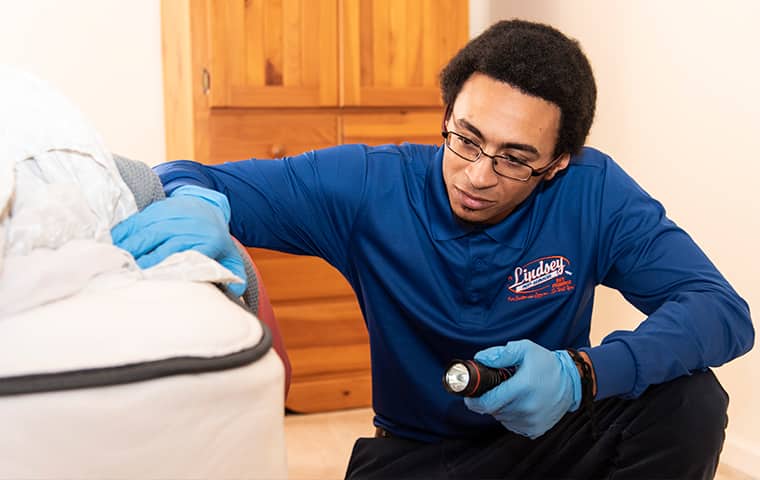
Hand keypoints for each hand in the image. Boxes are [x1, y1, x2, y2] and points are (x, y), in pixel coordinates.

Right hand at [111, 185, 245, 296]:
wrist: (209, 206)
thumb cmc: (214, 240)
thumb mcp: (229, 258)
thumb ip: (233, 276)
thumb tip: (233, 293)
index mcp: (209, 240)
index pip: (188, 255)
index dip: (170, 268)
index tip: (155, 281)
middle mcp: (190, 226)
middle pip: (164, 244)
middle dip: (145, 261)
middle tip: (130, 277)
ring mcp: (173, 214)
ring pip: (148, 232)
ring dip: (130, 249)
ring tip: (117, 265)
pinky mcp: (158, 208)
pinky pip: (137, 220)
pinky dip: (124, 234)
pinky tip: (113, 246)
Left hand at [463, 339, 580, 438]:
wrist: (572, 382)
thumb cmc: (547, 363)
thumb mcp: (524, 349)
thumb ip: (500, 353)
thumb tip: (480, 359)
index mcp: (522, 387)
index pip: (488, 402)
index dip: (474, 401)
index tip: (469, 396)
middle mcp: (526, 407)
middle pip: (493, 410)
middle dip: (490, 400)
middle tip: (496, 388)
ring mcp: (532, 421)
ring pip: (502, 418)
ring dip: (501, 408)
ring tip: (511, 394)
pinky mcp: (536, 429)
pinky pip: (513, 425)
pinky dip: (511, 416)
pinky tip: (520, 404)